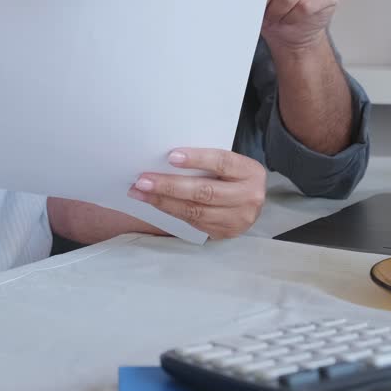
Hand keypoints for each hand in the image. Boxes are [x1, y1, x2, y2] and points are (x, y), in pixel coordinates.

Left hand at [127, 148, 265, 238]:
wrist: (250, 202)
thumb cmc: (232, 176)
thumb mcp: (229, 164)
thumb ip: (208, 161)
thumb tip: (167, 158)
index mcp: (250, 172)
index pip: (222, 162)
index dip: (197, 159)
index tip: (171, 157)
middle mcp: (249, 197)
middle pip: (205, 191)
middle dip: (170, 185)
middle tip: (143, 180)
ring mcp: (238, 219)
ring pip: (195, 211)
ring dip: (163, 201)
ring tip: (140, 192)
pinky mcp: (224, 233)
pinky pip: (192, 222)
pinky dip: (171, 211)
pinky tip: (154, 202)